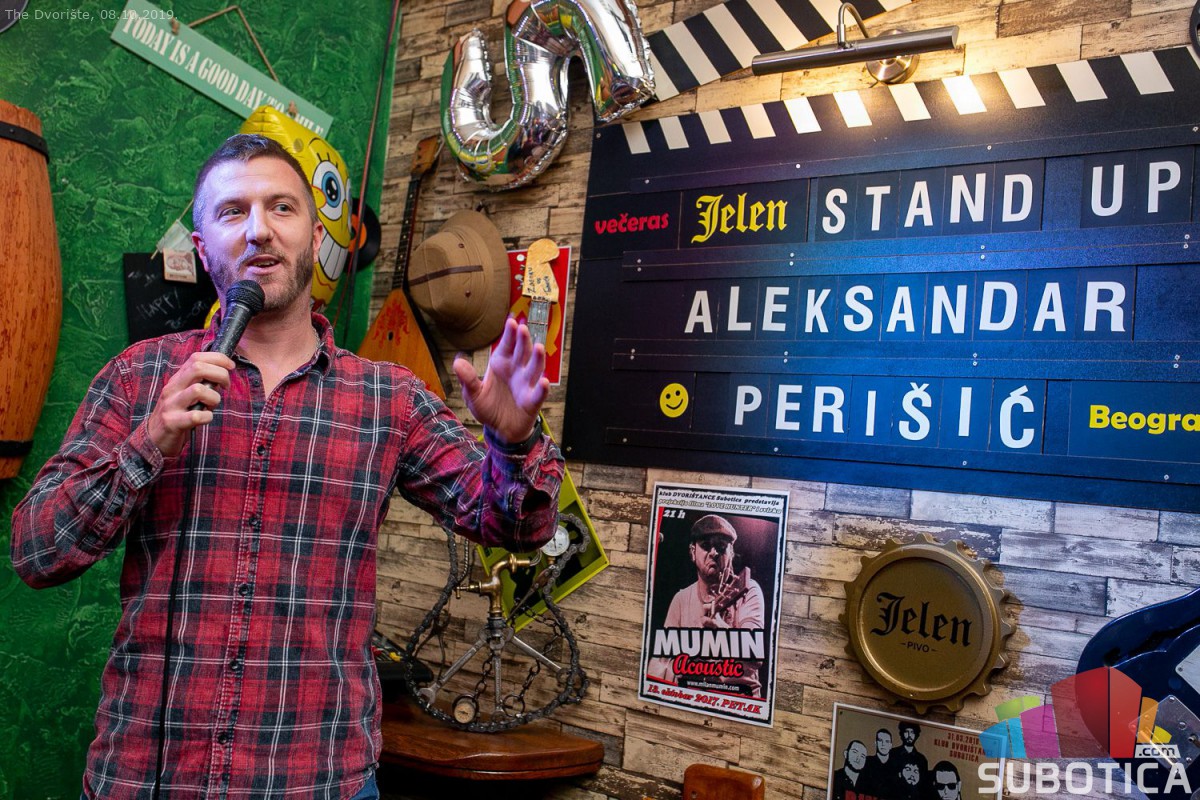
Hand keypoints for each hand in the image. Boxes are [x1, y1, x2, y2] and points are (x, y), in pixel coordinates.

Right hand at [146, 351, 234, 456]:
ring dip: (214, 398)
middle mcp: (172, 388)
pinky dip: (207, 417)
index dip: (218, 358)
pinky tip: (205, 418)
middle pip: (198, 368)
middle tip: (226, 387)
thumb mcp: (185, 393)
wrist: (154, 438)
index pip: (196, 358)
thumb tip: (222, 373)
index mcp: (177, 379)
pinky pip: (196, 416)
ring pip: (198, 390)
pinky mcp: (172, 422)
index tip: (231, 366)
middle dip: (220, 374)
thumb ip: (200, 382)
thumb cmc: (176, 414)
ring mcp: (171, 405)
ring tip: (211, 406)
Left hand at [453, 317, 548, 443]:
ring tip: (539, 348)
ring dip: (537, 359)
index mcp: (501, 364)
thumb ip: (467, 379)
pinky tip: (543, 382)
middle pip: (522, 353)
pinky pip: (538, 394)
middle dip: (523, 341)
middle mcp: (516, 371)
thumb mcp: (473, 394)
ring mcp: (526, 385)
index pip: (507, 346)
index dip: (510, 334)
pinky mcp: (532, 402)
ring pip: (534, 369)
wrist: (499, 430)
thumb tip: (458, 362)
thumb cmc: (488, 407)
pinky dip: (542, 388)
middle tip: (522, 329)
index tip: (511, 321)